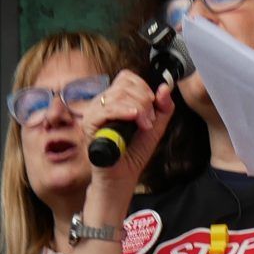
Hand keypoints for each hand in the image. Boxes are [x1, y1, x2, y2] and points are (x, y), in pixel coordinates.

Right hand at [81, 70, 176, 196]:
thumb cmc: (134, 153)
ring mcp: (94, 112)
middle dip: (144, 100)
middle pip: (124, 85)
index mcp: (115, 100)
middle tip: (149, 121)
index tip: (152, 106)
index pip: (126, 77)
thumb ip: (164, 108)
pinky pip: (105, 109)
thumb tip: (164, 87)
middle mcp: (102, 102)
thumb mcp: (155, 127)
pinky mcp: (89, 124)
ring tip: (144, 125)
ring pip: (117, 95)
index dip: (143, 87)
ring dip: (138, 108)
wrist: (123, 176)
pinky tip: (134, 118)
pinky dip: (123, 111)